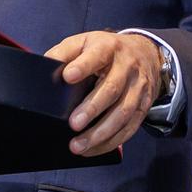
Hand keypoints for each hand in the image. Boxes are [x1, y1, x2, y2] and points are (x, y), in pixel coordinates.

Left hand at [44, 31, 164, 156]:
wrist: (146, 53)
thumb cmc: (107, 50)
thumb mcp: (85, 42)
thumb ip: (65, 53)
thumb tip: (45, 71)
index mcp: (109, 48)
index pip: (98, 55)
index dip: (84, 65)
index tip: (68, 76)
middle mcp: (127, 67)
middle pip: (112, 88)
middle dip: (93, 108)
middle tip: (73, 124)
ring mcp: (138, 87)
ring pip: (123, 112)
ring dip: (101, 132)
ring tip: (78, 146)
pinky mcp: (144, 105)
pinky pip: (130, 127)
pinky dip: (111, 141)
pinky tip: (93, 149)